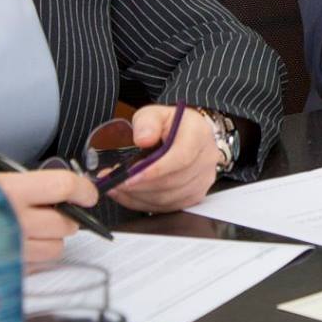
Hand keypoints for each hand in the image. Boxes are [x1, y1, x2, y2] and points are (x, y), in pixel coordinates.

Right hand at [0, 168, 98, 265]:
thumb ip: (30, 184)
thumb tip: (63, 189)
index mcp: (11, 190)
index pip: (64, 186)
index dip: (82, 189)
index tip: (88, 193)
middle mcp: (14, 221)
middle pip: (65, 222)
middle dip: (68, 217)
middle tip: (56, 212)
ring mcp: (11, 249)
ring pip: (56, 248)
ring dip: (52, 239)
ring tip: (35, 230)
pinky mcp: (7, 269)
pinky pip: (37, 264)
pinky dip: (35, 255)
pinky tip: (22, 243)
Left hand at [105, 104, 221, 213]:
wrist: (186, 135)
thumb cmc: (170, 125)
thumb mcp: (155, 114)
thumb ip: (147, 122)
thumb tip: (143, 139)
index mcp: (199, 134)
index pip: (181, 157)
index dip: (155, 170)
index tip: (130, 176)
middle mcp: (206, 159)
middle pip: (173, 182)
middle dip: (140, 186)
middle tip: (114, 182)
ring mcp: (202, 180)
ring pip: (168, 199)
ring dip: (138, 196)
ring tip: (116, 186)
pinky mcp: (194, 196)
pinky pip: (166, 208)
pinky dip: (142, 203)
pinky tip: (127, 194)